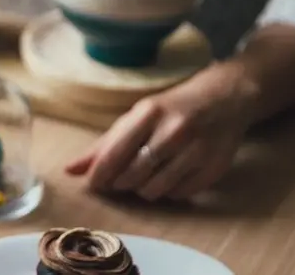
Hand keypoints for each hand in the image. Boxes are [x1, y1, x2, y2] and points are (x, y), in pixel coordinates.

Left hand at [65, 61, 256, 200]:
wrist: (225, 99)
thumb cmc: (171, 109)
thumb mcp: (137, 116)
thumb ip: (104, 145)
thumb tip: (70, 170)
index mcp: (149, 114)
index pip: (114, 154)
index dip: (99, 175)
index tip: (93, 184)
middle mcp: (174, 131)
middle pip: (132, 176)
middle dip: (120, 183)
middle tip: (120, 178)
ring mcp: (197, 151)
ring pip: (154, 190)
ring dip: (143, 189)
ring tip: (145, 176)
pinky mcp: (214, 169)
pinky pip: (178, 194)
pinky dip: (168, 192)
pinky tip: (169, 176)